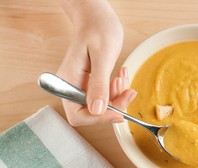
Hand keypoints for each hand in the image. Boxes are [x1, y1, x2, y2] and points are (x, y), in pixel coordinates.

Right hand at [57, 1, 135, 125]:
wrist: (98, 18)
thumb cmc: (98, 30)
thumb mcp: (102, 56)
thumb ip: (98, 84)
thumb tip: (97, 109)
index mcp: (68, 81)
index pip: (78, 115)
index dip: (99, 118)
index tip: (119, 113)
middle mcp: (73, 87)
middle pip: (92, 113)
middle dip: (113, 106)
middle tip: (128, 92)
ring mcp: (82, 86)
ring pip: (102, 106)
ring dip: (118, 96)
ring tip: (123, 78)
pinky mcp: (91, 84)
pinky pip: (106, 96)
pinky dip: (117, 90)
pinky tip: (121, 76)